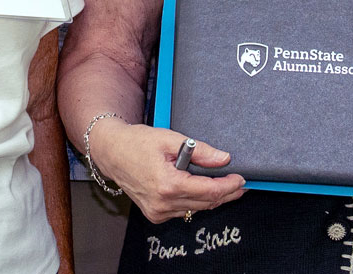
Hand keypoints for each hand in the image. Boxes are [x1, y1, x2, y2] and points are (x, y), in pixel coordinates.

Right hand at [88, 116, 245, 224]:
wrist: (111, 153)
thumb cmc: (136, 143)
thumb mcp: (169, 139)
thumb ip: (200, 151)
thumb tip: (223, 159)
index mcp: (168, 184)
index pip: (209, 191)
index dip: (229, 186)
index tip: (241, 179)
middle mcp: (163, 203)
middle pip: (206, 203)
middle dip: (226, 194)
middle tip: (240, 185)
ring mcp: (158, 212)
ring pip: (196, 208)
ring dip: (211, 198)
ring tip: (224, 186)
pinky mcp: (154, 214)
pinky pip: (183, 210)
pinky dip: (194, 201)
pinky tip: (200, 190)